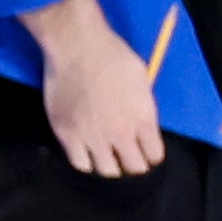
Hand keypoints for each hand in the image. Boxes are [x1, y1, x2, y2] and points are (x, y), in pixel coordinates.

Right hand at [33, 0, 167, 177]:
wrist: (78, 49)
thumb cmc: (115, 56)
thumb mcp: (142, 81)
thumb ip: (143, 107)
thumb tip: (142, 122)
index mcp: (143, 119)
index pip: (154, 155)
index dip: (151, 155)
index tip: (147, 152)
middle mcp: (121, 134)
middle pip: (133, 168)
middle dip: (133, 165)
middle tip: (128, 158)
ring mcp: (92, 137)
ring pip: (106, 171)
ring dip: (110, 166)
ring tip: (108, 157)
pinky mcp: (67, 136)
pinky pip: (79, 164)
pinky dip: (85, 162)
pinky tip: (87, 154)